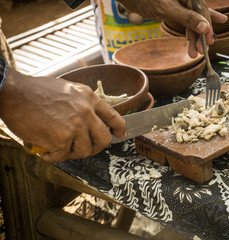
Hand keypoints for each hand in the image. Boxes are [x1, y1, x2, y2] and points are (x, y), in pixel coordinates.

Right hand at [0, 67, 125, 162]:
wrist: (13, 92)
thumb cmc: (35, 91)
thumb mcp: (68, 89)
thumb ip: (81, 103)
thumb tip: (88, 119)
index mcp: (89, 97)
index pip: (114, 116)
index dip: (119, 129)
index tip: (120, 136)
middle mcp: (86, 111)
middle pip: (104, 139)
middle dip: (96, 148)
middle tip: (83, 149)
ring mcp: (75, 125)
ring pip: (85, 151)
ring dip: (72, 153)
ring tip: (59, 148)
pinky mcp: (62, 138)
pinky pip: (63, 156)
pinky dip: (52, 157)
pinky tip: (44, 150)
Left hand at [116, 0, 227, 57]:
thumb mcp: (167, 9)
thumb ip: (187, 18)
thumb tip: (205, 28)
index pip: (203, 13)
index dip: (207, 28)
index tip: (207, 43)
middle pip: (199, 19)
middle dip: (199, 37)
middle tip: (201, 52)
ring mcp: (184, 3)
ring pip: (193, 23)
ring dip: (194, 38)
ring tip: (194, 53)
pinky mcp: (178, 10)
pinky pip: (190, 20)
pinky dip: (195, 28)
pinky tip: (214, 25)